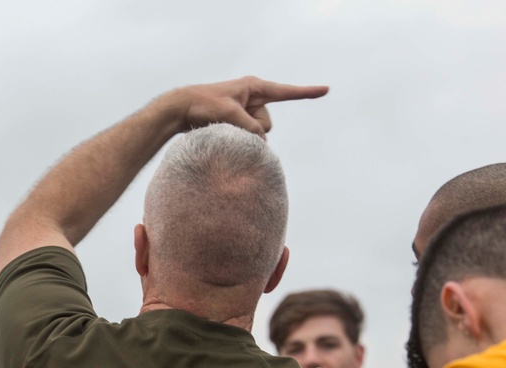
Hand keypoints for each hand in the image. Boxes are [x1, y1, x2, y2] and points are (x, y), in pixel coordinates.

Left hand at [163, 76, 328, 135]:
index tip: (326, 89)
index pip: (286, 92)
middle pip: (266, 123)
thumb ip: (250, 128)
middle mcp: (252, 97)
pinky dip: (237, 138)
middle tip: (229, 121)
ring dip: (242, 135)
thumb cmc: (203, 104)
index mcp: (254, 87)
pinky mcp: (236, 122)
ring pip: (256, 133)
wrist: (179, 108)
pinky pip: (246, 135)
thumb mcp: (230, 115)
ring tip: (221, 126)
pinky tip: (220, 131)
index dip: (307, 92)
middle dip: (253, 129)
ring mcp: (244, 110)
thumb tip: (261, 141)